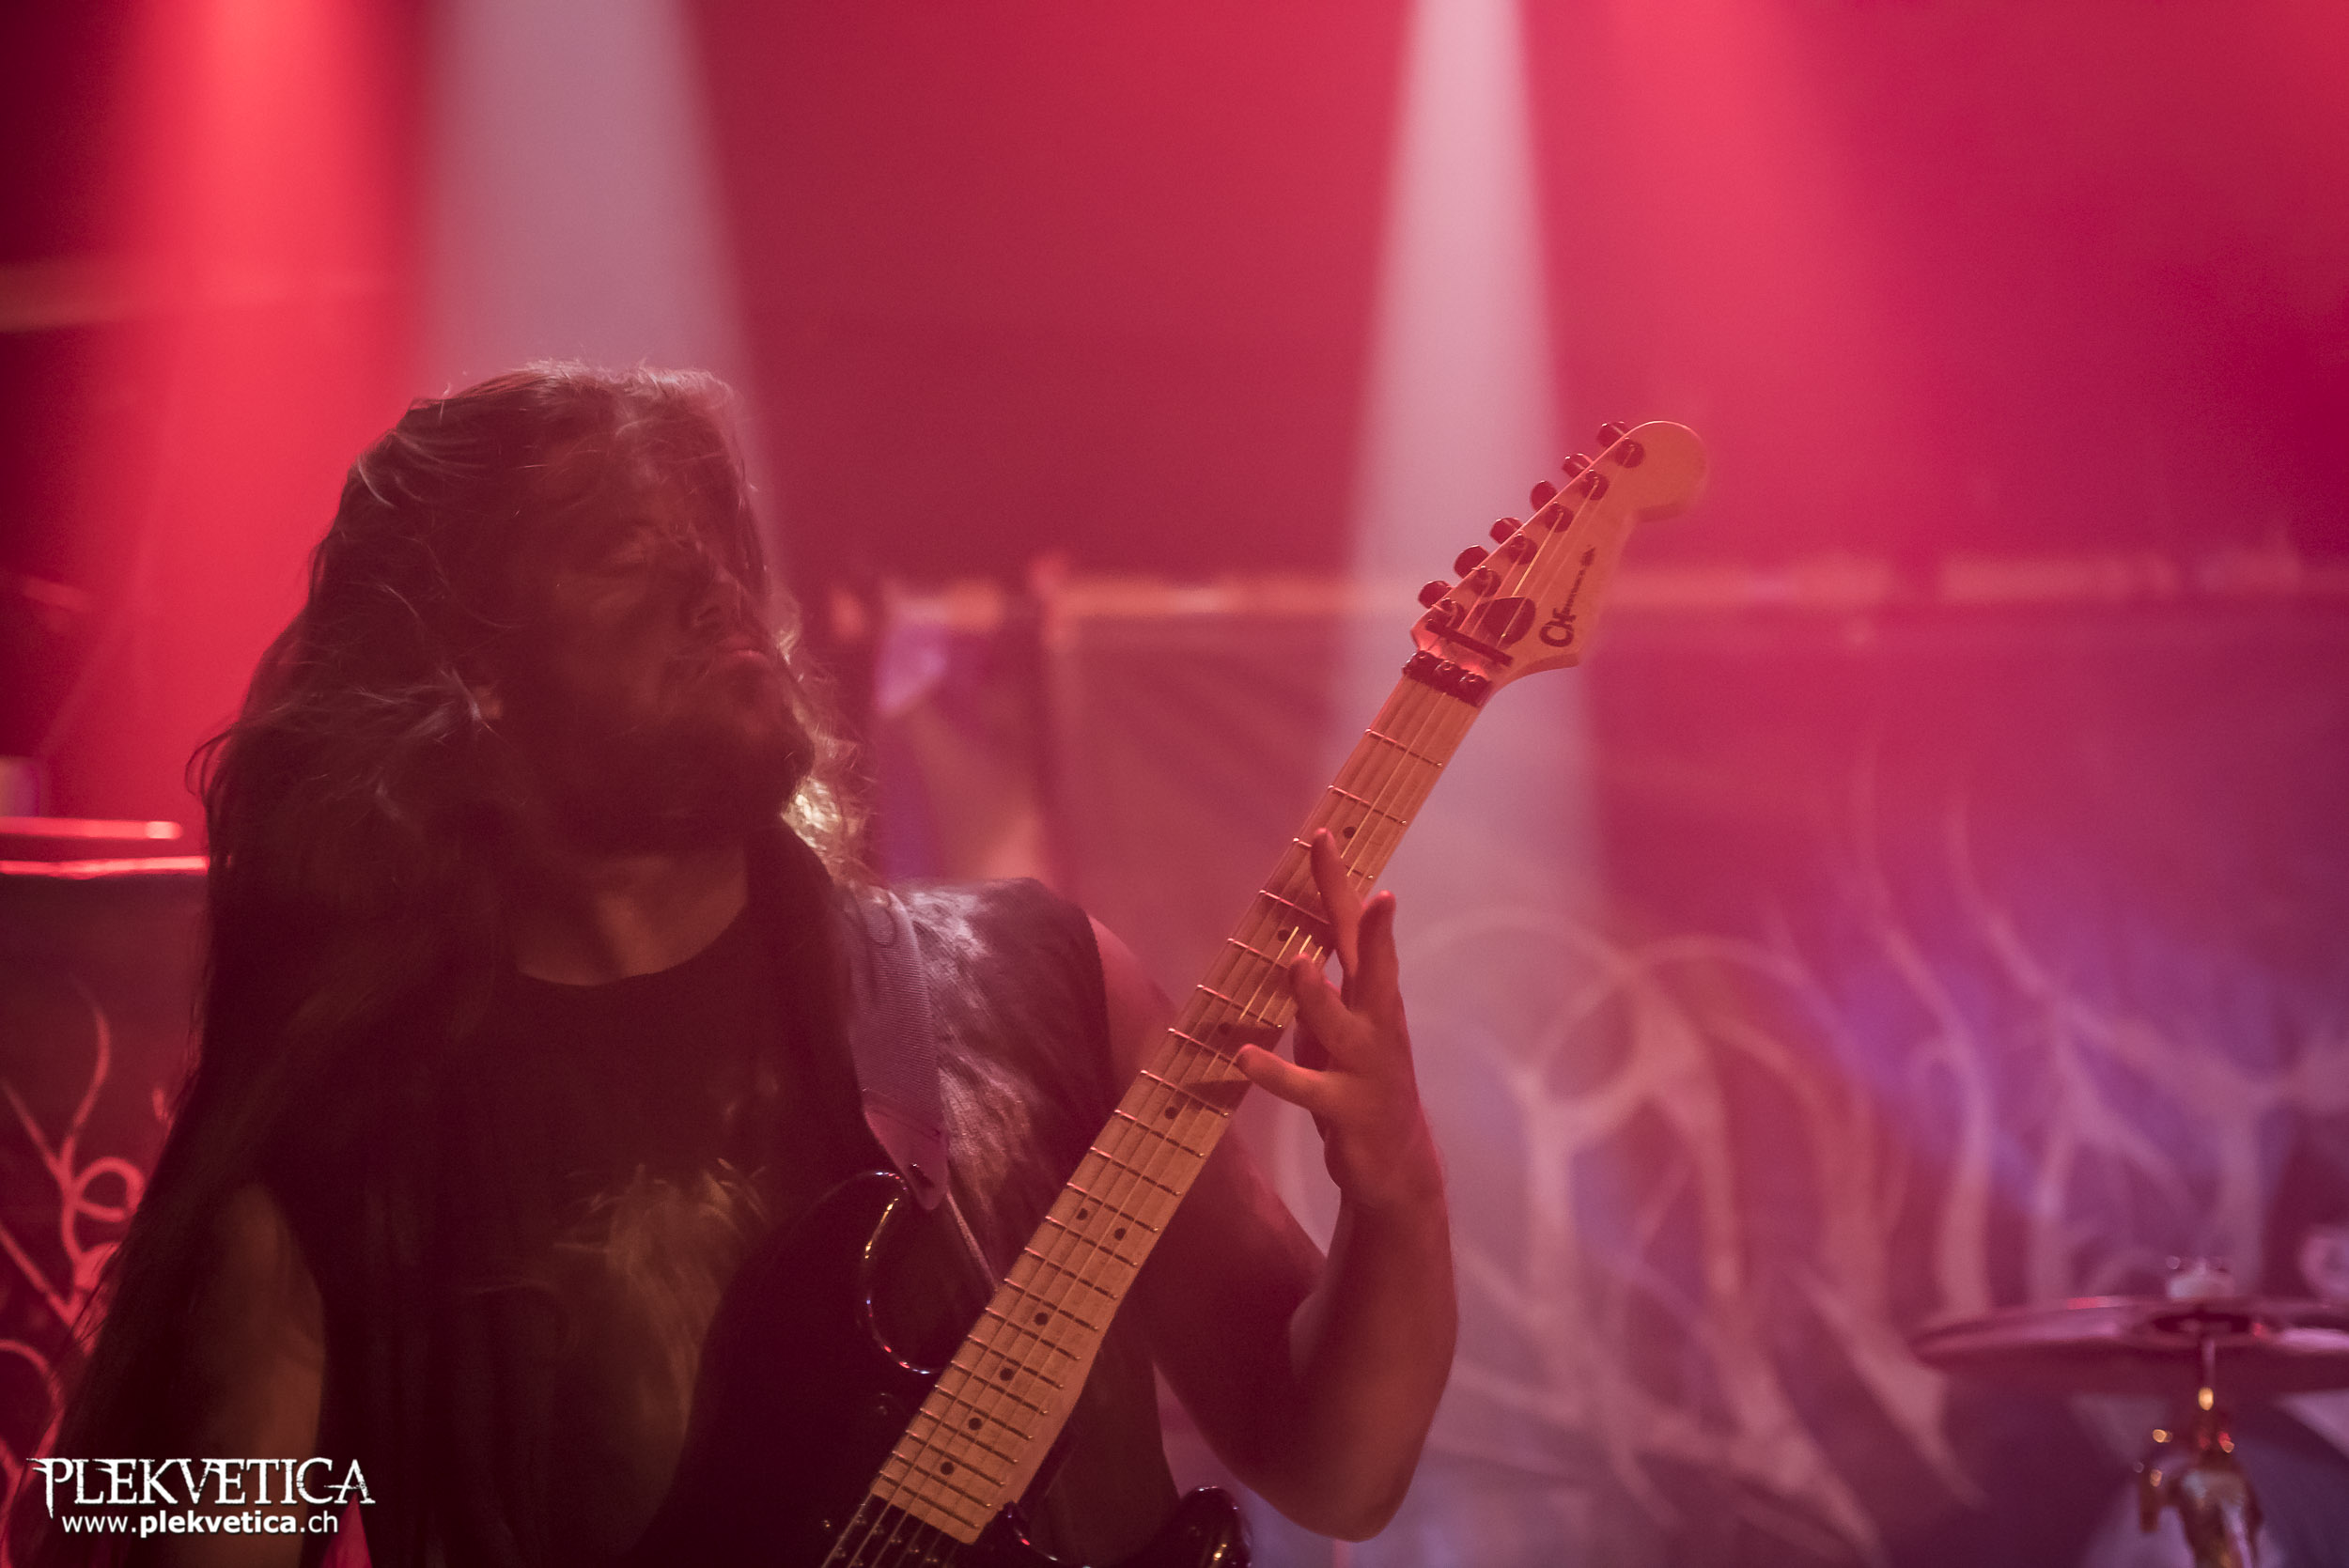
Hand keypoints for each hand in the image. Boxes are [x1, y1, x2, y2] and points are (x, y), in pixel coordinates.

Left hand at [1236, 830, 1443, 1214]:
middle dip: (1363, 922)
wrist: (1397, 1164)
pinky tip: (1243, 1056)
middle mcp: (1376, 1022)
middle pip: (1370, 963)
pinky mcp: (1349, 1109)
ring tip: (1295, 963)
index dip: (1338, 884)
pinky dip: (1276, 1073)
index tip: (1322, 836)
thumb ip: (1323, 983)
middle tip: (1365, 887)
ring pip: (1341, 1023)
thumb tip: (1291, 934)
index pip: (1352, 929)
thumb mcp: (1342, 1026)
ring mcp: (1366, 1065)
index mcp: (1371, 996)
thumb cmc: (1359, 1080)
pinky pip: (1308, 1089)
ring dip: (1317, 994)